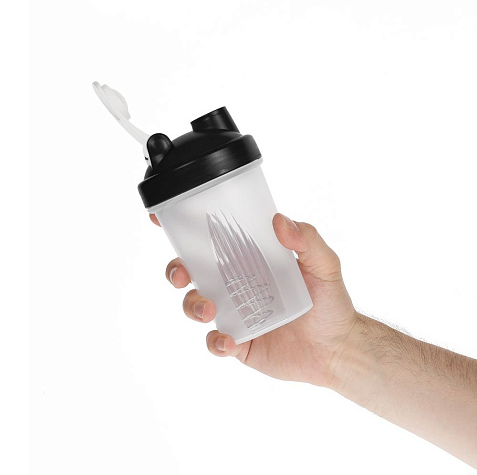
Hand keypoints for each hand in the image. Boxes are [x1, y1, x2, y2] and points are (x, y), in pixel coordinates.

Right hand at [150, 212, 357, 386]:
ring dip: (192, 305)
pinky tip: (227, 341)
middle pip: (193, 273)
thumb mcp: (324, 265)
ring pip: (196, 306)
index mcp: (251, 261)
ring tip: (208, 309)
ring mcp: (235, 315)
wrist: (338, 348)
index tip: (161, 220)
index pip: (215, 242)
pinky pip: (216, 342)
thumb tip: (279, 221)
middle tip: (181, 273)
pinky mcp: (239, 343)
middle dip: (176, 269)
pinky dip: (215, 342)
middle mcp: (237, 285)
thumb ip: (307, 241)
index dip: (185, 231)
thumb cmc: (330, 302)